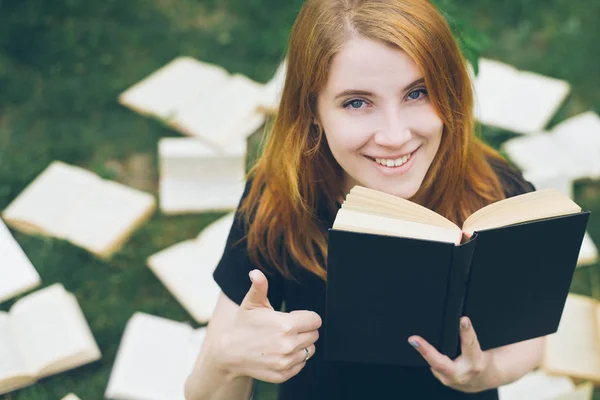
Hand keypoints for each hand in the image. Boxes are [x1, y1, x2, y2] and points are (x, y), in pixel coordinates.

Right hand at [218, 269, 321, 383]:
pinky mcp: (284, 374)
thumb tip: (256, 272)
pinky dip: (295, 359)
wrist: (229, 353)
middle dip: (304, 330)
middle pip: (314, 335)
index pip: (315, 320)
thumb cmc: (243, 325)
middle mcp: (289, 345)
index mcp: (286, 325)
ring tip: (284, 340)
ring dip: (301, 345)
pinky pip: (301, 364)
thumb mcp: (251, 304)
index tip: (295, 317)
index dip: (307, 317)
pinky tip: (281, 352)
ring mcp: (286, 361)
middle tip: (288, 329)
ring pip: (309, 351)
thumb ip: (259, 286)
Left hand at [408, 317, 493, 392]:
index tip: (463, 319)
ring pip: (434, 365)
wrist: (482, 380)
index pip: (470, 345)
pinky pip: (433, 366)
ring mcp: (450, 379)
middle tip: (413, 339)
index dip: (467, 332)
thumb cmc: (480, 360)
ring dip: (423, 352)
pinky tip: (422, 347)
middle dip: (426, 352)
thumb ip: (469, 337)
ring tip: (413, 340)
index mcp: (475, 363)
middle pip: (440, 363)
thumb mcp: (479, 348)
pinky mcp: (442, 379)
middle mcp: (462, 373)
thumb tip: (464, 318)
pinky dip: (428, 356)